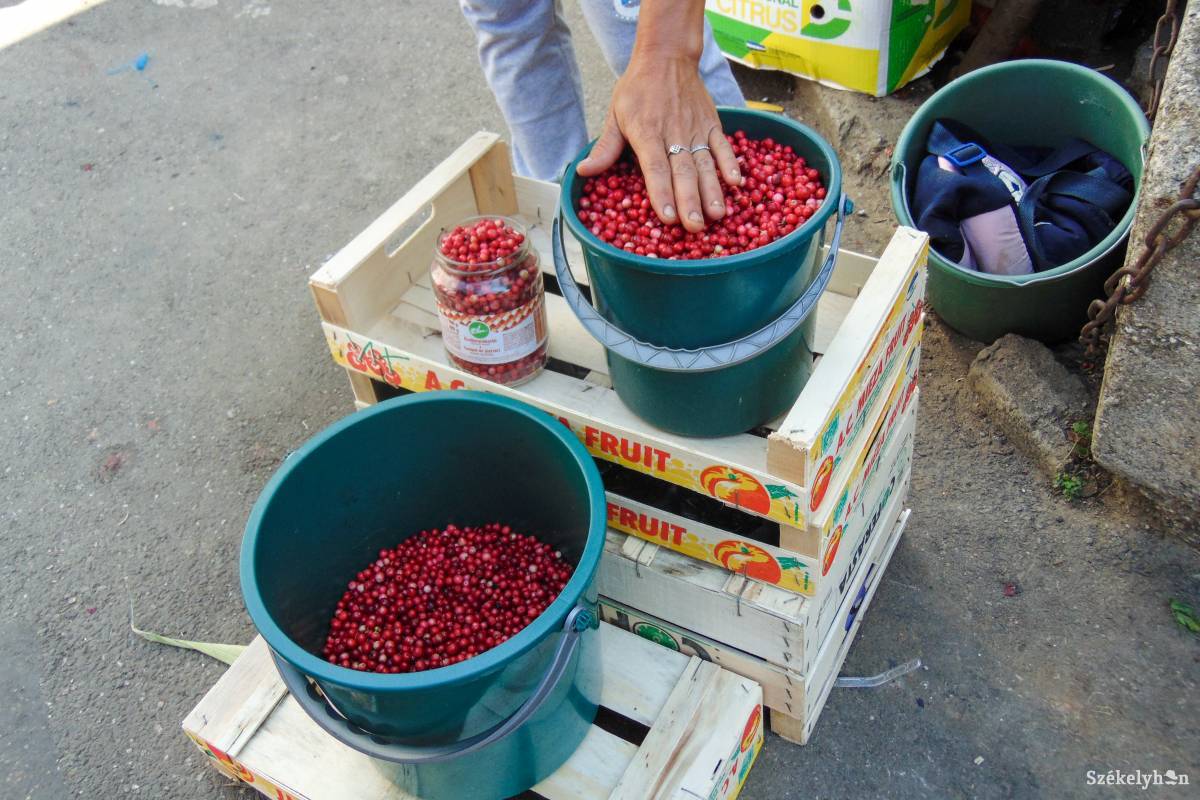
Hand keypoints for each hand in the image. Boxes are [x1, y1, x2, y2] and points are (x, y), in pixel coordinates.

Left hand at [576, 54, 743, 232]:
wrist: (666, 56)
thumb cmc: (637, 89)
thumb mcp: (615, 114)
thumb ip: (605, 147)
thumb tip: (583, 171)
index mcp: (647, 132)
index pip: (655, 168)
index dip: (661, 193)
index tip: (667, 217)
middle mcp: (674, 133)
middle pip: (683, 172)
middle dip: (689, 201)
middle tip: (694, 228)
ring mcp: (696, 129)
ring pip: (705, 164)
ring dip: (712, 190)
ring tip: (717, 215)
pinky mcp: (711, 123)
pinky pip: (723, 145)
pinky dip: (730, 163)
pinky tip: (737, 183)